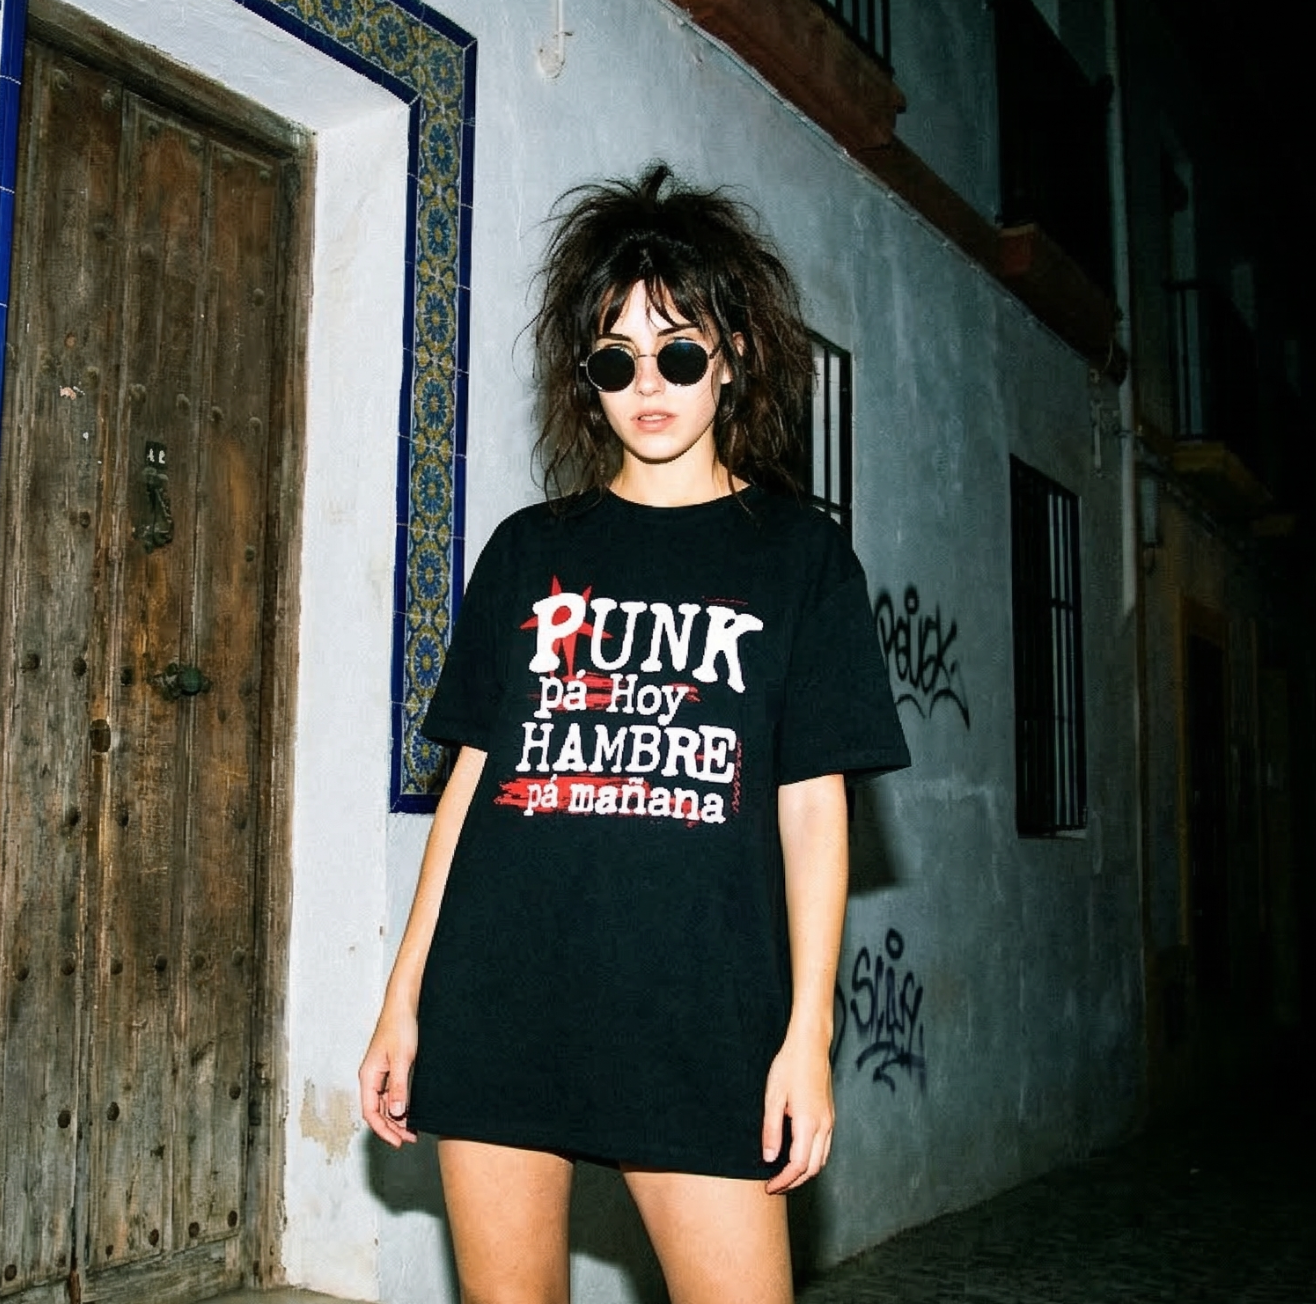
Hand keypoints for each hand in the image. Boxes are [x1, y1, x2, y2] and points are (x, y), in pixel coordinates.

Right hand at [359, 1003, 419, 1147]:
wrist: (404, 1006)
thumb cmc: (400, 1027)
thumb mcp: (401, 1059)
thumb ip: (398, 1086)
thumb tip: (396, 1113)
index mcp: (368, 1076)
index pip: (371, 1112)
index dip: (383, 1130)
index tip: (398, 1142)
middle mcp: (372, 1077)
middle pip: (377, 1111)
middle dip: (392, 1128)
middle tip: (410, 1139)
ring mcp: (381, 1074)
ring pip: (385, 1104)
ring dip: (397, 1119)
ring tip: (413, 1130)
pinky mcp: (391, 1069)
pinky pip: (392, 1094)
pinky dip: (401, 1106)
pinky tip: (412, 1112)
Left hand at [761, 1029, 834, 1193]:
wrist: (810, 1045)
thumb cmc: (789, 1066)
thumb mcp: (773, 1097)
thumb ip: (771, 1130)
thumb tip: (769, 1158)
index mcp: (808, 1123)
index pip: (798, 1165)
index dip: (784, 1181)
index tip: (769, 1187)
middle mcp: (824, 1126)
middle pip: (814, 1168)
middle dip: (794, 1182)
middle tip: (775, 1186)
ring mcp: (830, 1120)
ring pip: (822, 1159)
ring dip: (805, 1172)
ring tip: (784, 1175)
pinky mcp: (830, 1115)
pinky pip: (825, 1147)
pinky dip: (813, 1159)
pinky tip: (798, 1155)